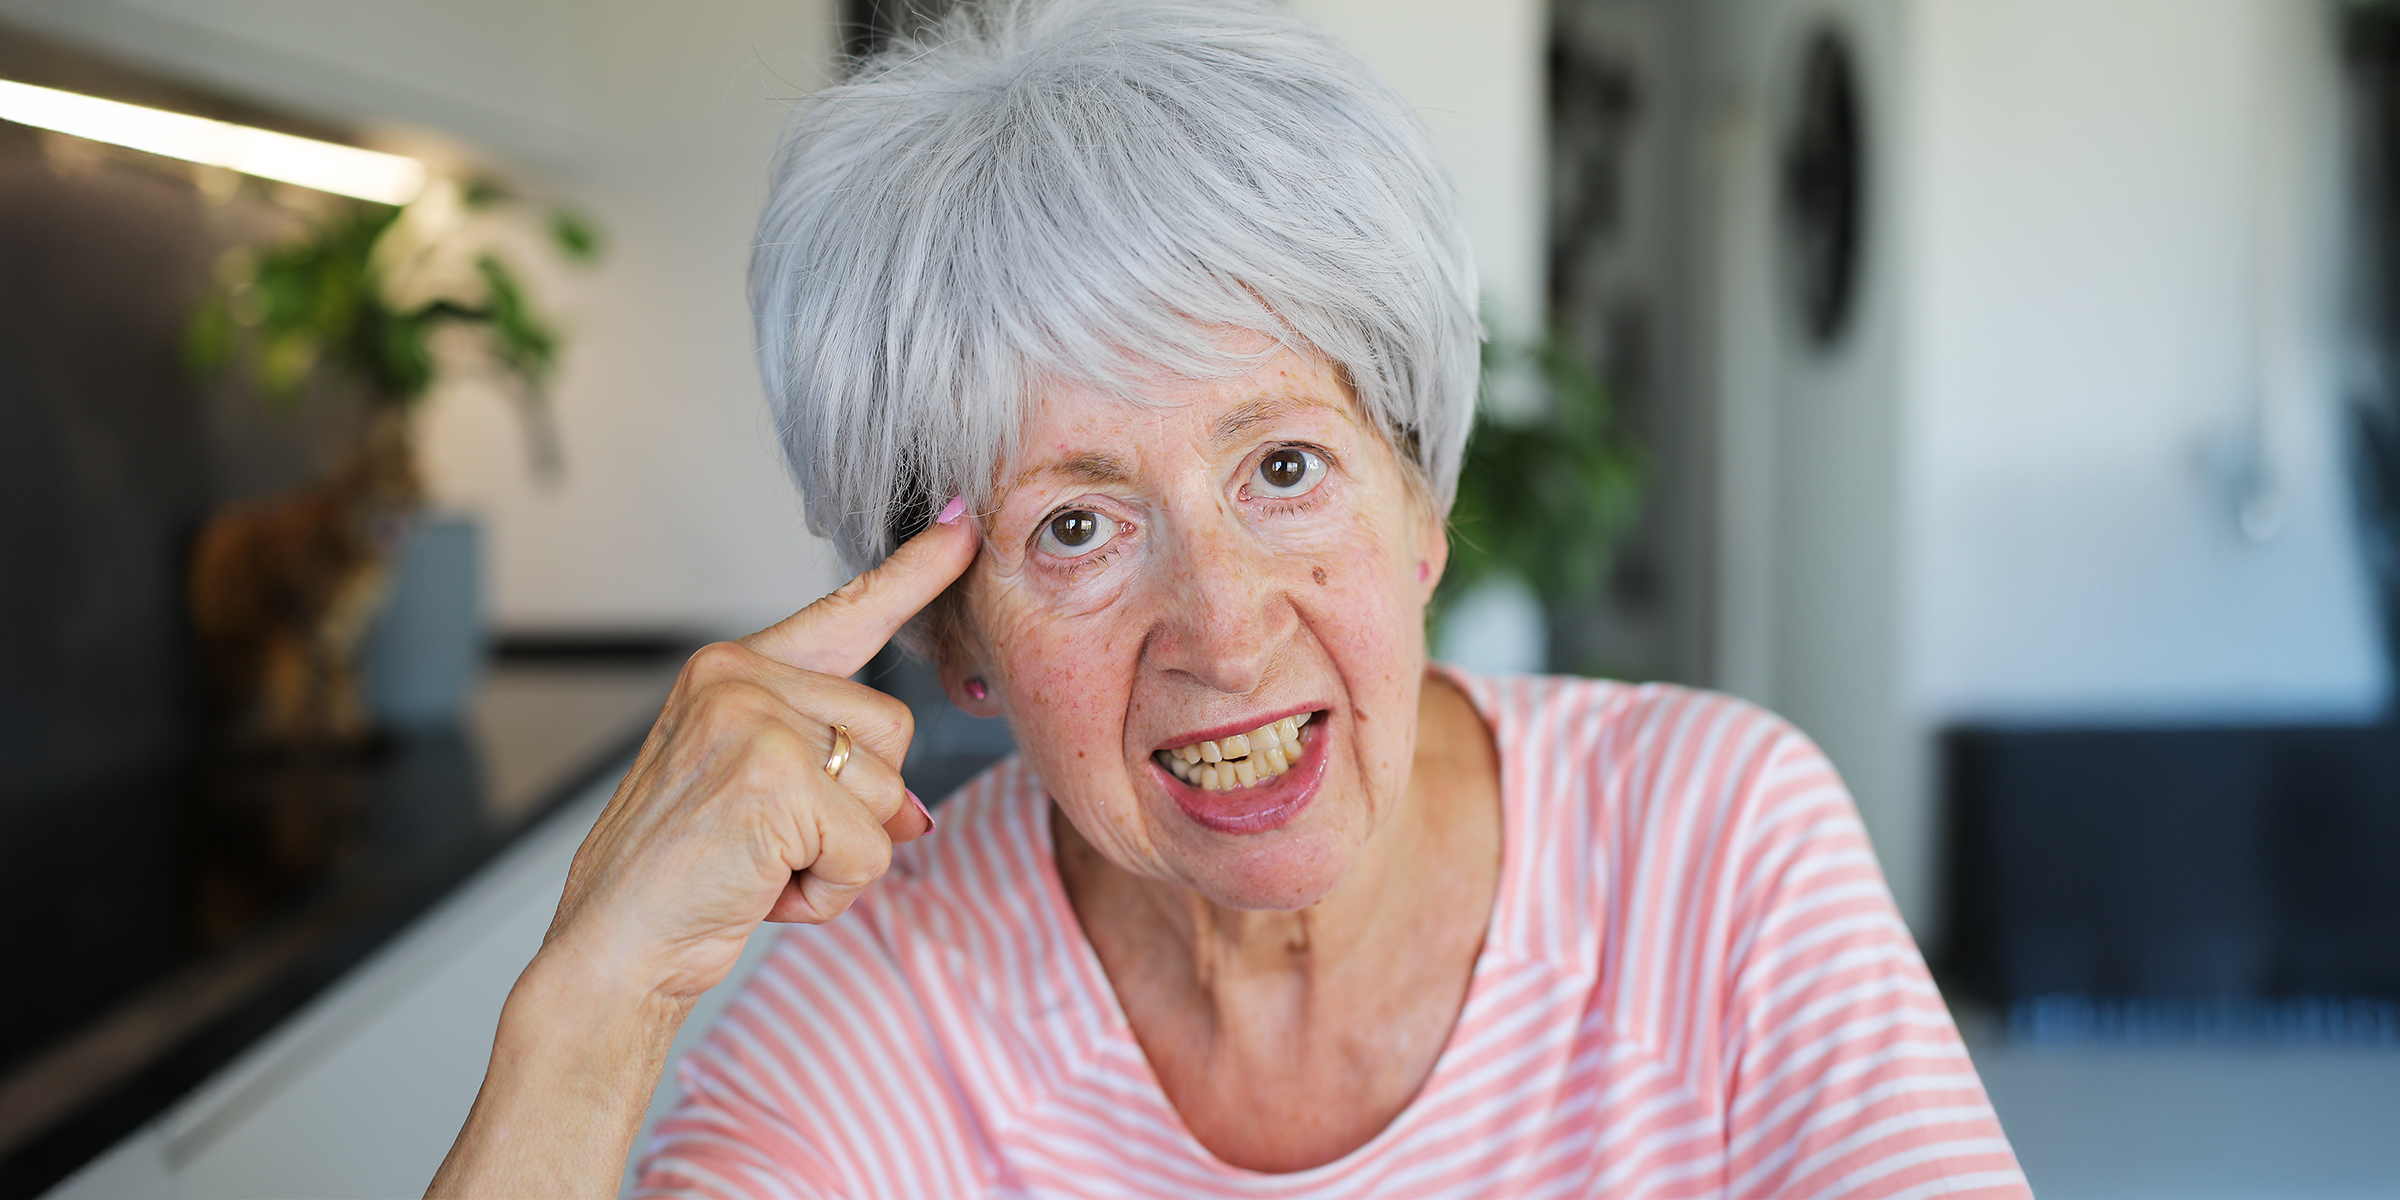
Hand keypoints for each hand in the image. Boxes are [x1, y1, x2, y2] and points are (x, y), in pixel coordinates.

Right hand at [544, 513, 978, 1000]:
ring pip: (888, 791)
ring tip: (762, 865)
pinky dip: (832, 891)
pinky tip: (765, 891)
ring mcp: (755, 721)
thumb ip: (837, 777)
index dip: (915, 572)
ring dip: (841, 856)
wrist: (612, 944)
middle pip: (893, 728)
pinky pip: (871, 848)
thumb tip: (916, 813)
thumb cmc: (679, 875)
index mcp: (732, 669)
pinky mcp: (776, 778)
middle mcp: (739, 677)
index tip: (964, 525)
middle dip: (858, 806)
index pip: (846, 611)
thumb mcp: (760, 799)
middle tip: (775, 842)